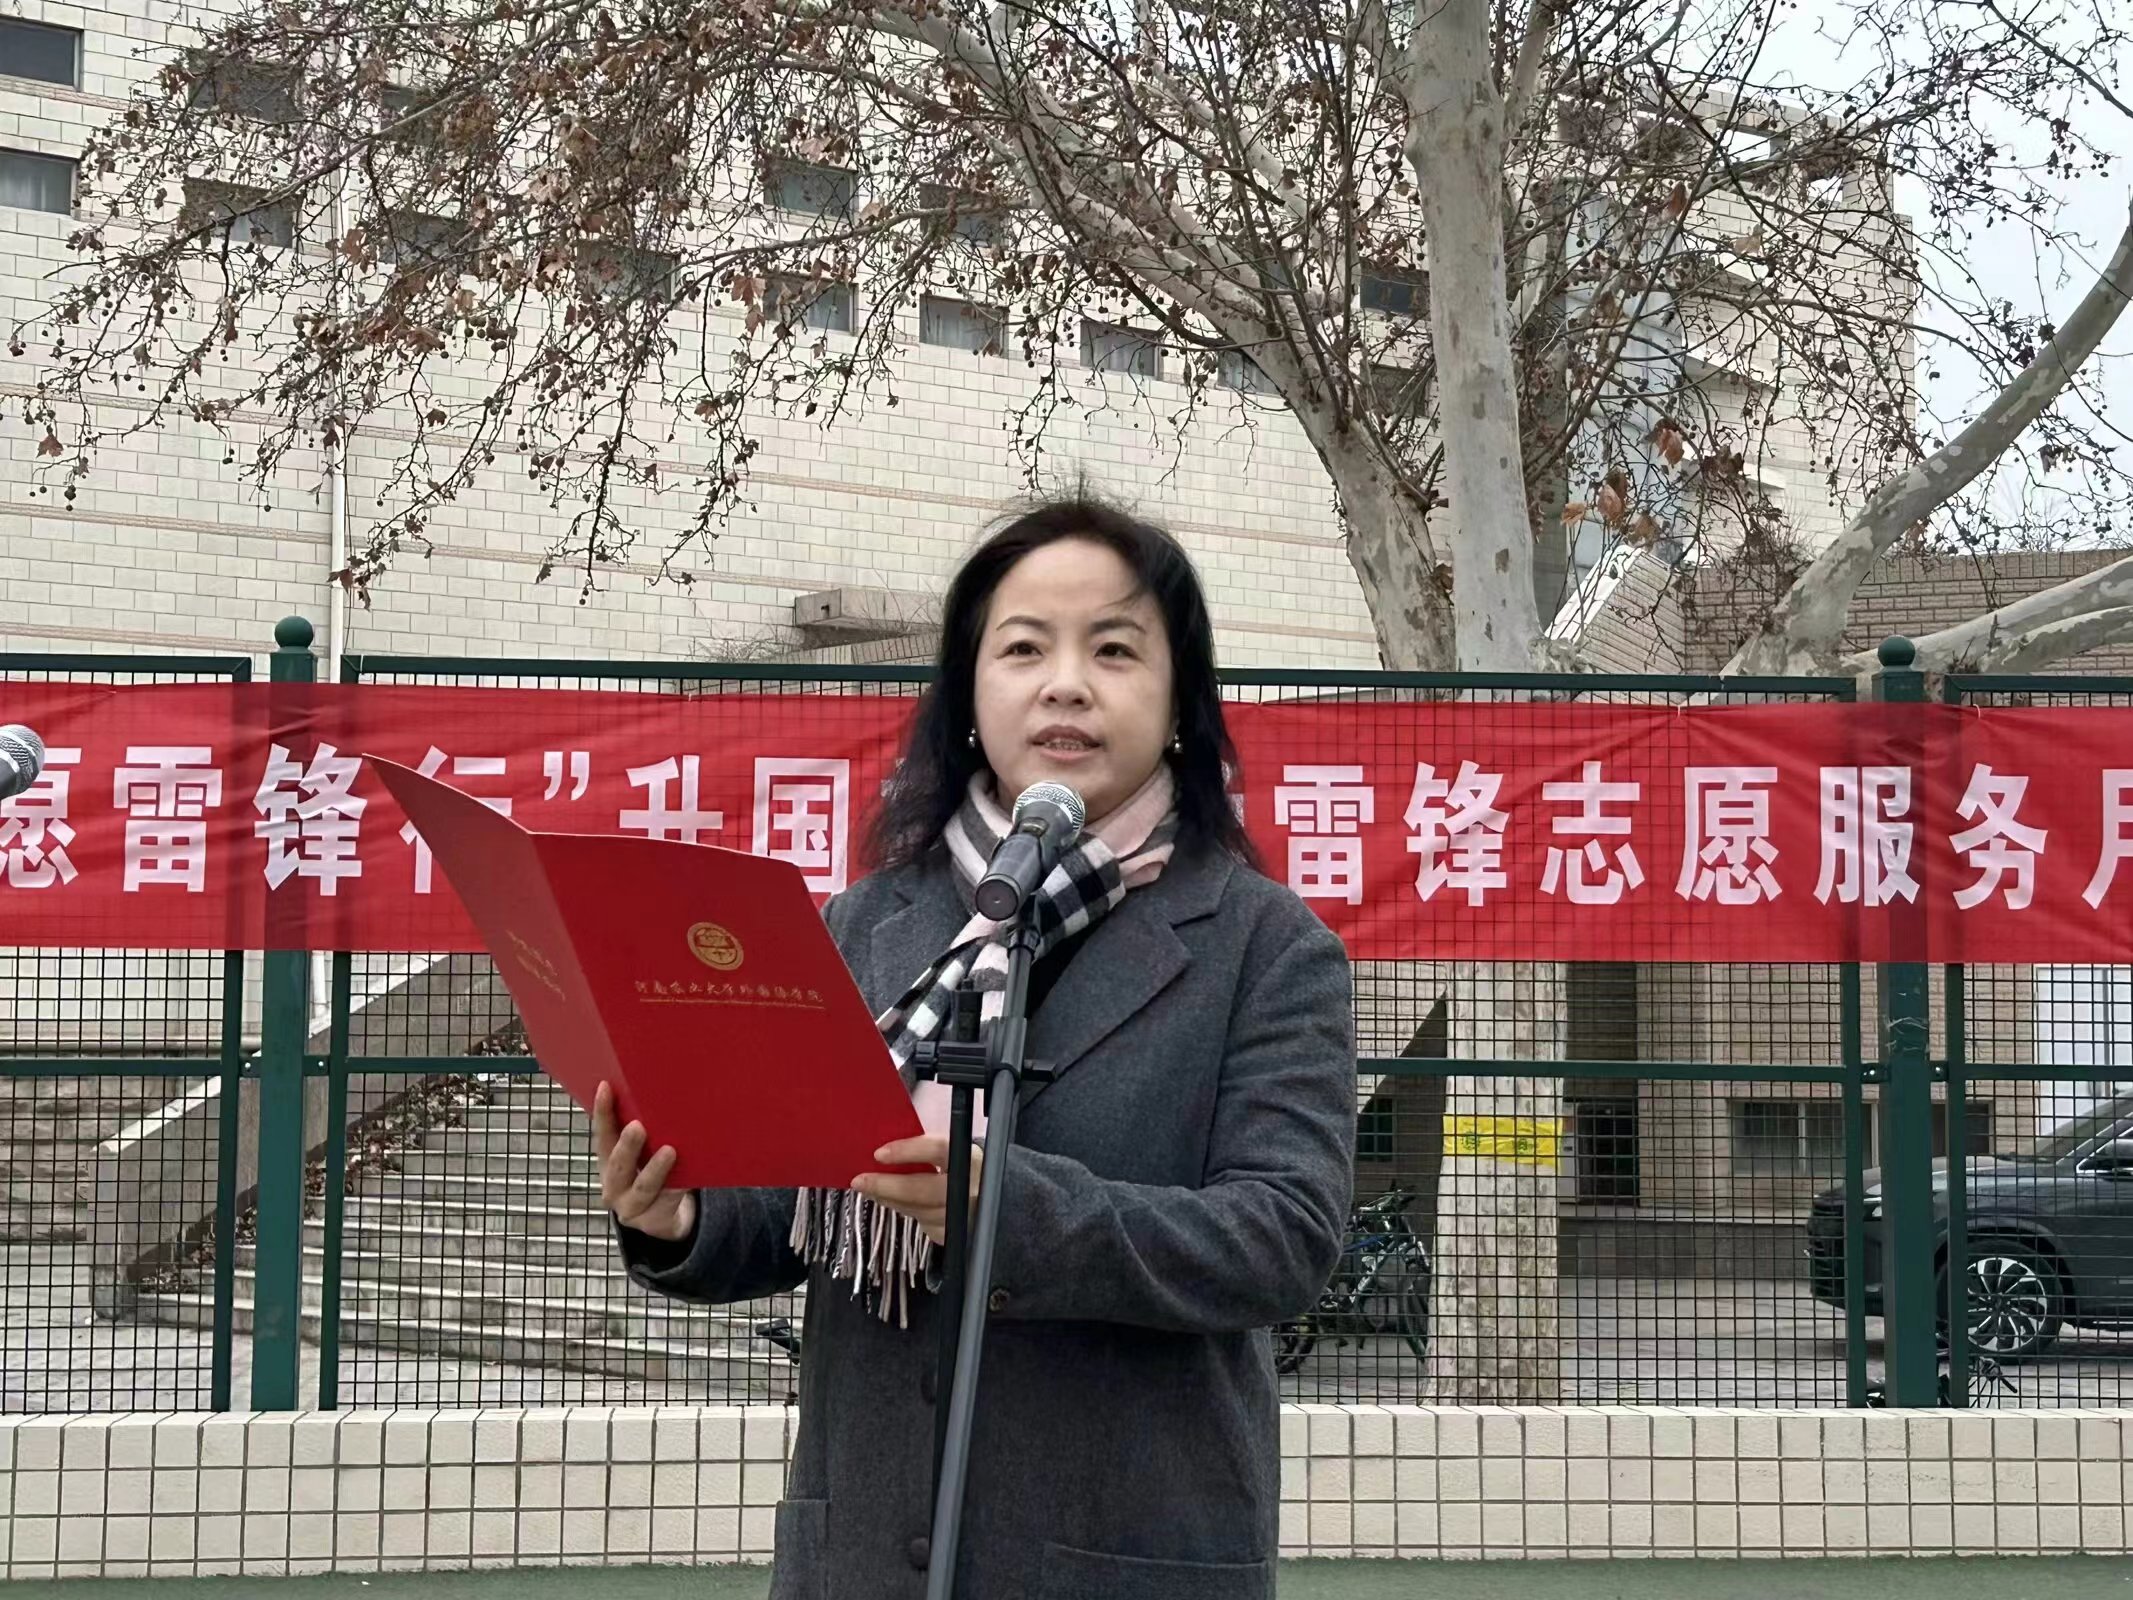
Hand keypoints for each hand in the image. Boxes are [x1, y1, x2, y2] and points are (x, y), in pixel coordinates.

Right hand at [592, 1081, 696, 1242]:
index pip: (602, 1135)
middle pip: (618, 1165)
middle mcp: (613, 1186)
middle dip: (628, 1146)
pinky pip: (667, 1202)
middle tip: (638, 1127)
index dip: (603, 1112)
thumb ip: (643, 1133)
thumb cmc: (652, 1174)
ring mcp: (631, 1207)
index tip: (606, 1087)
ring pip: (644, 1188)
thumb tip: (657, 1091)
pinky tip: (688, 1178)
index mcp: (607, 1163)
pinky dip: (678, 1188)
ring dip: (655, 1169)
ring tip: (669, 1151)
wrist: (662, 1219)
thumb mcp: (642, 1155)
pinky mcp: (653, 1221)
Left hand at [854, 1135, 981, 1246]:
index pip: (936, 1150)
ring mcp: (964, 1215)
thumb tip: (883, 1152)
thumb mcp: (953, 1150)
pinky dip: (906, 1212)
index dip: (907, 1151)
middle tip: (860, 1181)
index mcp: (968, 1157)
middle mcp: (970, 1188)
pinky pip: (924, 1225)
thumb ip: (926, 1149)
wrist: (994, 1194)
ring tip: (871, 1189)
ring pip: (918, 1210)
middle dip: (887, 1186)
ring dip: (890, 1200)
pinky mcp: (957, 1235)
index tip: (879, 1154)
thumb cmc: (965, 1167)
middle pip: (923, 1189)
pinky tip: (895, 1202)